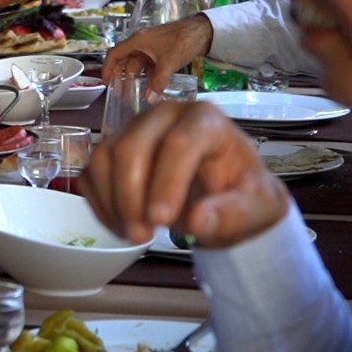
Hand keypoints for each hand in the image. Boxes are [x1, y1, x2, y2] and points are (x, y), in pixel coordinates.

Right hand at [80, 101, 289, 246]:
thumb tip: (198, 219)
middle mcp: (165, 114)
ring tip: (135, 235)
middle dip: (131, 197)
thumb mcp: (259, 207)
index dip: (166, 183)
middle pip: (132, 146)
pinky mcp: (114, 148)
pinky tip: (122, 225)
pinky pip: (92, 172)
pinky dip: (100, 204)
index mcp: (205, 119)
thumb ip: (234, 213)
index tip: (161, 221)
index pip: (179, 143)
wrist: (226, 196)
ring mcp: (134, 128)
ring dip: (113, 202)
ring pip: (104, 157)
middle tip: (142, 236)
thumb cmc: (244, 194)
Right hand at [102, 14, 213, 94]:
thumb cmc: (182, 40)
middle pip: (125, 61)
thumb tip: (149, 99)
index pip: (114, 54)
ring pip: (138, 65)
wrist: (203, 31)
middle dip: (122, 78)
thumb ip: (158, 82)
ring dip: (135, 78)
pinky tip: (151, 88)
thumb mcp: (168, 63)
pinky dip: (148, 76)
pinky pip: (150, 65)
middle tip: (120, 94)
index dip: (107, 68)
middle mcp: (142, 43)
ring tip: (134, 94)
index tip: (107, 83)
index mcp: (137, 41)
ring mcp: (152, 47)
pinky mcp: (162, 51)